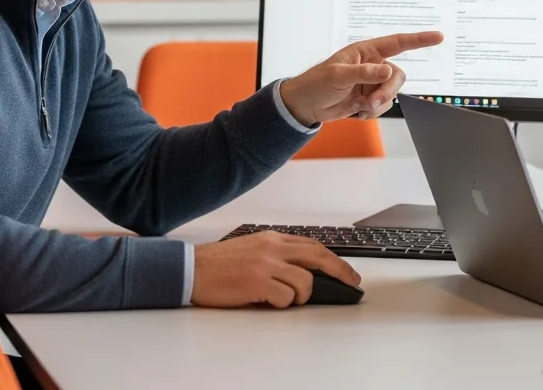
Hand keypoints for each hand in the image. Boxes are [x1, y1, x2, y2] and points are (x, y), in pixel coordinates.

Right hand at [191, 231, 361, 307]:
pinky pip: (285, 297)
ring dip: (303, 295)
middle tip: (351, 283)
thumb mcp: (253, 249)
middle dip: (340, 271)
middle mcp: (272, 248)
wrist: (192, 269)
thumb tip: (304, 272)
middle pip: (318, 257)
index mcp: (272, 238)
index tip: (346, 271)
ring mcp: (265, 264)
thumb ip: (277, 255)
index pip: (312, 245)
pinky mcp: (256, 282)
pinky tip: (269, 302)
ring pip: (305, 281)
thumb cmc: (219, 263)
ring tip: (288, 300)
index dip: (334, 259)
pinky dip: (283, 304)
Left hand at [279, 31, 443, 125]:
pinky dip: (371, 112)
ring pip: (391, 94)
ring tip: (356, 107)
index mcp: (366, 52)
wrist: (307, 105)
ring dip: (376, 104)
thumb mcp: (338, 75)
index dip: (419, 40)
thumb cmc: (317, 82)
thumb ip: (364, 73)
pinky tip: (355, 111)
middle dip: (386, 91)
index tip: (438, 37)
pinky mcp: (370, 99)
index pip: (397, 43)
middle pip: (397, 76)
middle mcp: (373, 65)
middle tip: (370, 101)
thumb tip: (387, 71)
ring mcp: (372, 83)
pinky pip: (384, 107)